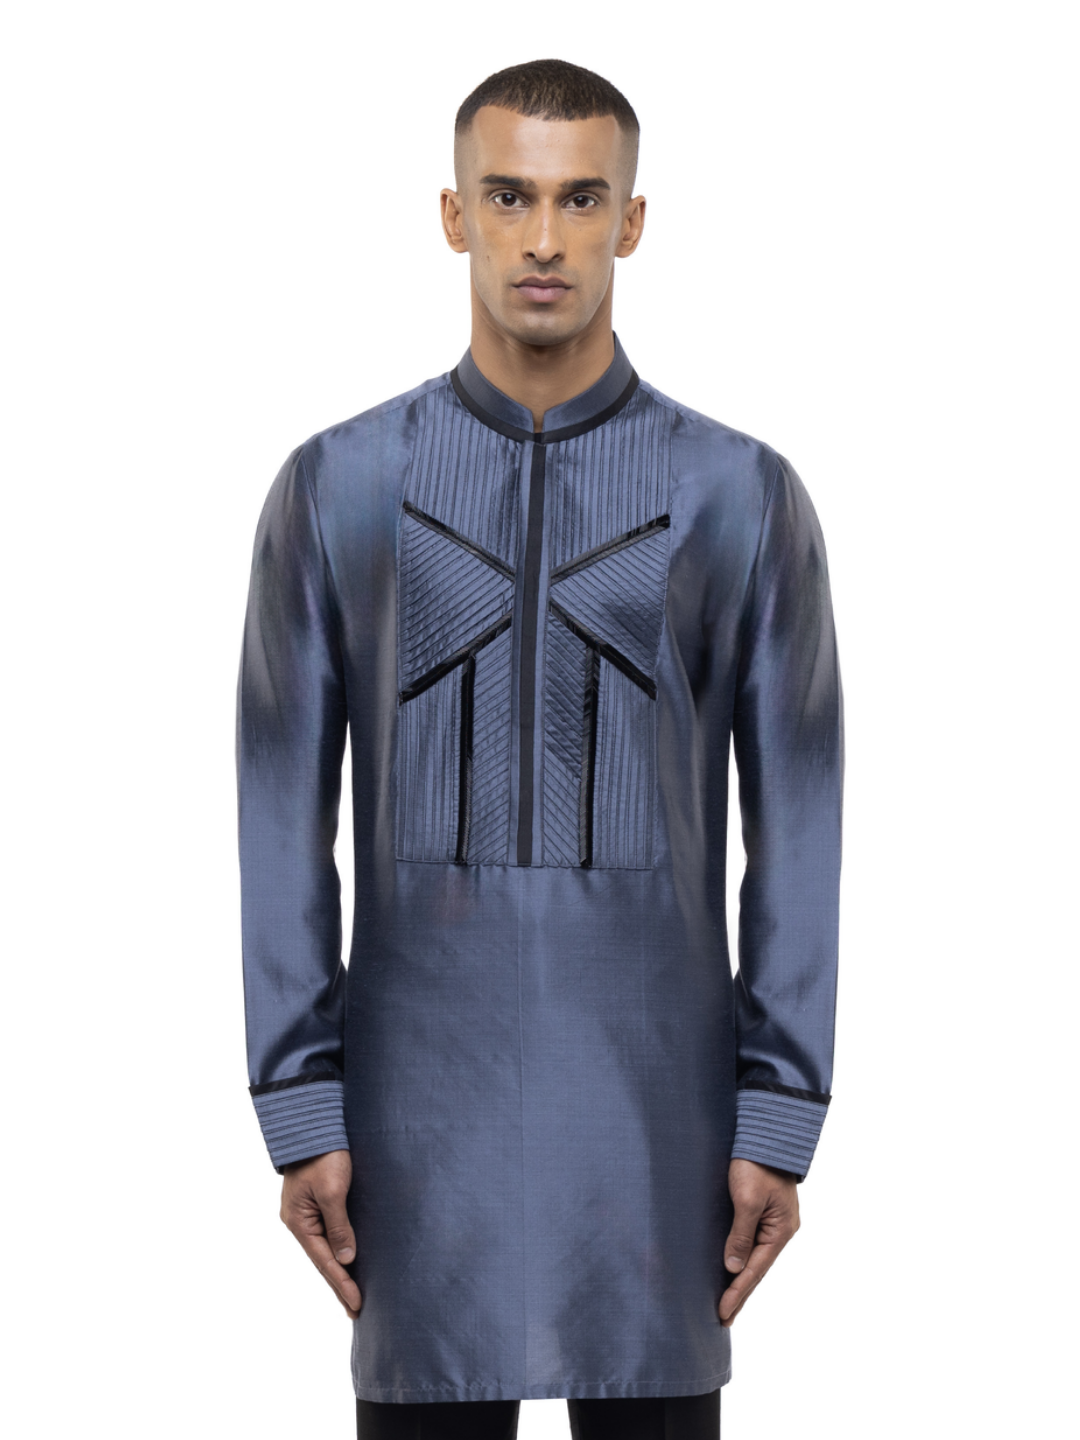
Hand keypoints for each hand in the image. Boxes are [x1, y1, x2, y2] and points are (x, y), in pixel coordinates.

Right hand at [280, 1149, 361, 1319]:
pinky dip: (338, 1251)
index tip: (357, 1305)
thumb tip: (346, 1259)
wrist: (313, 1125)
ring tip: (353, 1294)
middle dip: (340, 1285)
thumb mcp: (333, 1190)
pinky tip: (347, 1261)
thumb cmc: (323, 1155)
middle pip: (323, 1261)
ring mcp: (305, 1214)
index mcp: (298, 1222)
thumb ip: (339, 1225)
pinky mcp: (315, 1204)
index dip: (342, 1284)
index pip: (324, 1262)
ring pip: (325, 1249)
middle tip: (356, 1311)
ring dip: (339, 1270)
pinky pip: (327, 1234)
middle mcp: (299, 1222)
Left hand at [718, 1158, 799, 1326]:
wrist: (766, 1132)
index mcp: (781, 1230)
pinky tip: (732, 1268)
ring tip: (727, 1302)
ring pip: (754, 1257)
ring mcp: (774, 1221)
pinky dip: (742, 1259)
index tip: (722, 1313)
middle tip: (723, 1319)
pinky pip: (752, 1243)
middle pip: (757, 1268)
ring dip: (740, 1278)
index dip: (737, 1293)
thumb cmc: (756, 1163)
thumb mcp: (746, 1199)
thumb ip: (740, 1235)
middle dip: (740, 1293)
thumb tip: (733, 1268)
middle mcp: (781, 1230)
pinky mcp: (764, 1211)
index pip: (755, 1270)